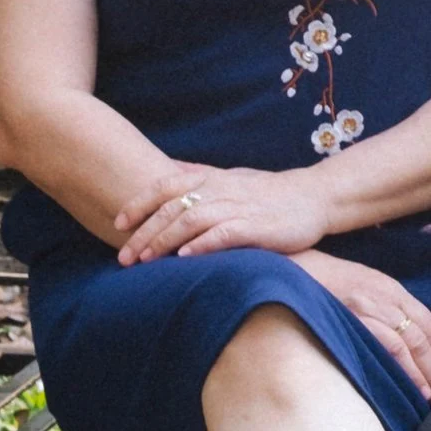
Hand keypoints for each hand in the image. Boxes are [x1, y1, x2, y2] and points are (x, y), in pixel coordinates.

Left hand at [115, 162, 338, 264]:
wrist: (313, 197)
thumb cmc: (267, 192)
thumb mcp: (231, 178)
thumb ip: (201, 176)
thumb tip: (169, 171)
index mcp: (211, 178)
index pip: (165, 186)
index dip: (139, 203)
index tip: (117, 223)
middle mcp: (221, 189)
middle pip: (172, 207)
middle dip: (144, 232)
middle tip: (123, 257)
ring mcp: (239, 207)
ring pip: (192, 220)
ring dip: (164, 240)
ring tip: (145, 260)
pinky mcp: (258, 227)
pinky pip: (224, 233)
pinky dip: (202, 244)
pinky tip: (185, 257)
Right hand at [291, 249, 430, 401]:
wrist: (289, 271)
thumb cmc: (321, 282)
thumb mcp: (359, 286)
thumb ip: (379, 305)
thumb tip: (398, 338)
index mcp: (389, 287)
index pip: (426, 319)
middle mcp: (385, 296)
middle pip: (422, 334)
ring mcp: (371, 307)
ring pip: (412, 342)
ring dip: (425, 372)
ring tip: (430, 395)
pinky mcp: (356, 319)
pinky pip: (391, 346)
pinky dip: (407, 368)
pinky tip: (413, 386)